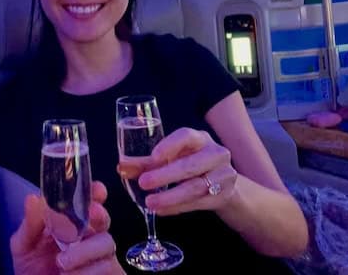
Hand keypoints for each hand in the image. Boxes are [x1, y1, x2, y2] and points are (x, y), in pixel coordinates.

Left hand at [11, 180, 122, 274]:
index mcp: (69, 223)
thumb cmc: (32, 270)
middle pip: (104, 219)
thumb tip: (33, 199)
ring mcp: (99, 257)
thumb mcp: (24, 246)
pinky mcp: (108, 274)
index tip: (96, 190)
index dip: (95, 193)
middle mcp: (88, 237)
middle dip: (100, 215)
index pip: (87, 202)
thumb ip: (30, 224)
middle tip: (91, 215)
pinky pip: (109, 268)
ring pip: (107, 243)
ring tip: (62, 263)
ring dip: (84, 251)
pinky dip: (88, 272)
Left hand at [119, 127, 237, 215]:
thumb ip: (147, 163)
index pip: (186, 136)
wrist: (226, 183)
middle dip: (165, 175)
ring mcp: (223, 175)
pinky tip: (162, 210)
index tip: (153, 157)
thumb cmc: (193, 164)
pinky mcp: (224, 195)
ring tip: (150, 203)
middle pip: (190, 165)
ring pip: (195, 187)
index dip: (170, 145)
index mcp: (200, 139)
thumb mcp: (174, 158)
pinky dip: (178, 207)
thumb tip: (121, 167)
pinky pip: (198, 203)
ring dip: (170, 197)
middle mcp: (215, 153)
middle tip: (143, 183)